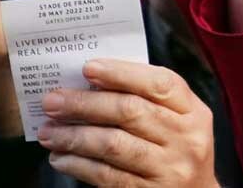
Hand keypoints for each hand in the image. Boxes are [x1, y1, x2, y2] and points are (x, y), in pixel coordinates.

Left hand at [38, 59, 217, 187]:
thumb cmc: (177, 150)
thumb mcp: (178, 121)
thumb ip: (148, 101)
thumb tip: (93, 84)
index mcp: (194, 112)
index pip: (161, 83)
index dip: (123, 73)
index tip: (88, 68)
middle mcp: (185, 138)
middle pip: (131, 111)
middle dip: (85, 104)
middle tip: (53, 101)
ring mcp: (169, 167)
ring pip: (114, 144)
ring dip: (74, 135)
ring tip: (49, 131)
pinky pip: (106, 175)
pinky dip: (78, 164)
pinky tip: (61, 157)